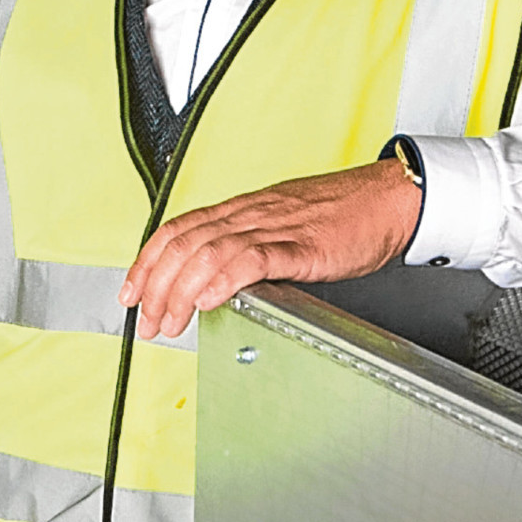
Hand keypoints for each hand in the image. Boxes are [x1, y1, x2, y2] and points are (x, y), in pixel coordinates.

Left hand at [118, 159, 422, 343]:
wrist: (391, 198)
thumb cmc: (345, 214)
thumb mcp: (284, 225)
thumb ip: (250, 247)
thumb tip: (218, 279)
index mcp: (243, 210)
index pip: (177, 229)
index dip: (146, 262)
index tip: (131, 293)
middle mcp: (250, 214)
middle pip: (183, 243)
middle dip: (156, 286)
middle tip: (148, 322)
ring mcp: (275, 228)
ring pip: (208, 252)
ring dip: (180, 291)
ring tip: (170, 322)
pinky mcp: (302, 245)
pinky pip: (252, 259)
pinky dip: (222, 280)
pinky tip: (208, 300)